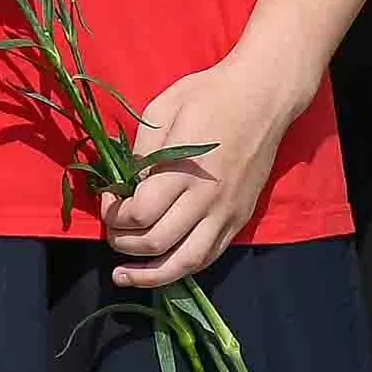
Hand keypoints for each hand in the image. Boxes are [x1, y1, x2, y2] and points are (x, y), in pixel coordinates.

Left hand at [102, 56, 307, 289]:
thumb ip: (142, 152)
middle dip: (123, 243)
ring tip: (125, 276)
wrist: (263, 97)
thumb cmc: (209, 95)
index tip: (108, 201)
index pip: (140, 213)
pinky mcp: (240, 219)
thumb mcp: (163, 109)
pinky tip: (162, 268)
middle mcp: (206, 198)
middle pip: (157, 242)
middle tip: (112, 232)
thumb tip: (126, 187)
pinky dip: (182, 267)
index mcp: (184, 169)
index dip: (115, 214)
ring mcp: (227, 213)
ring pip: (186, 262)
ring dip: (151, 275)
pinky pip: (209, 256)